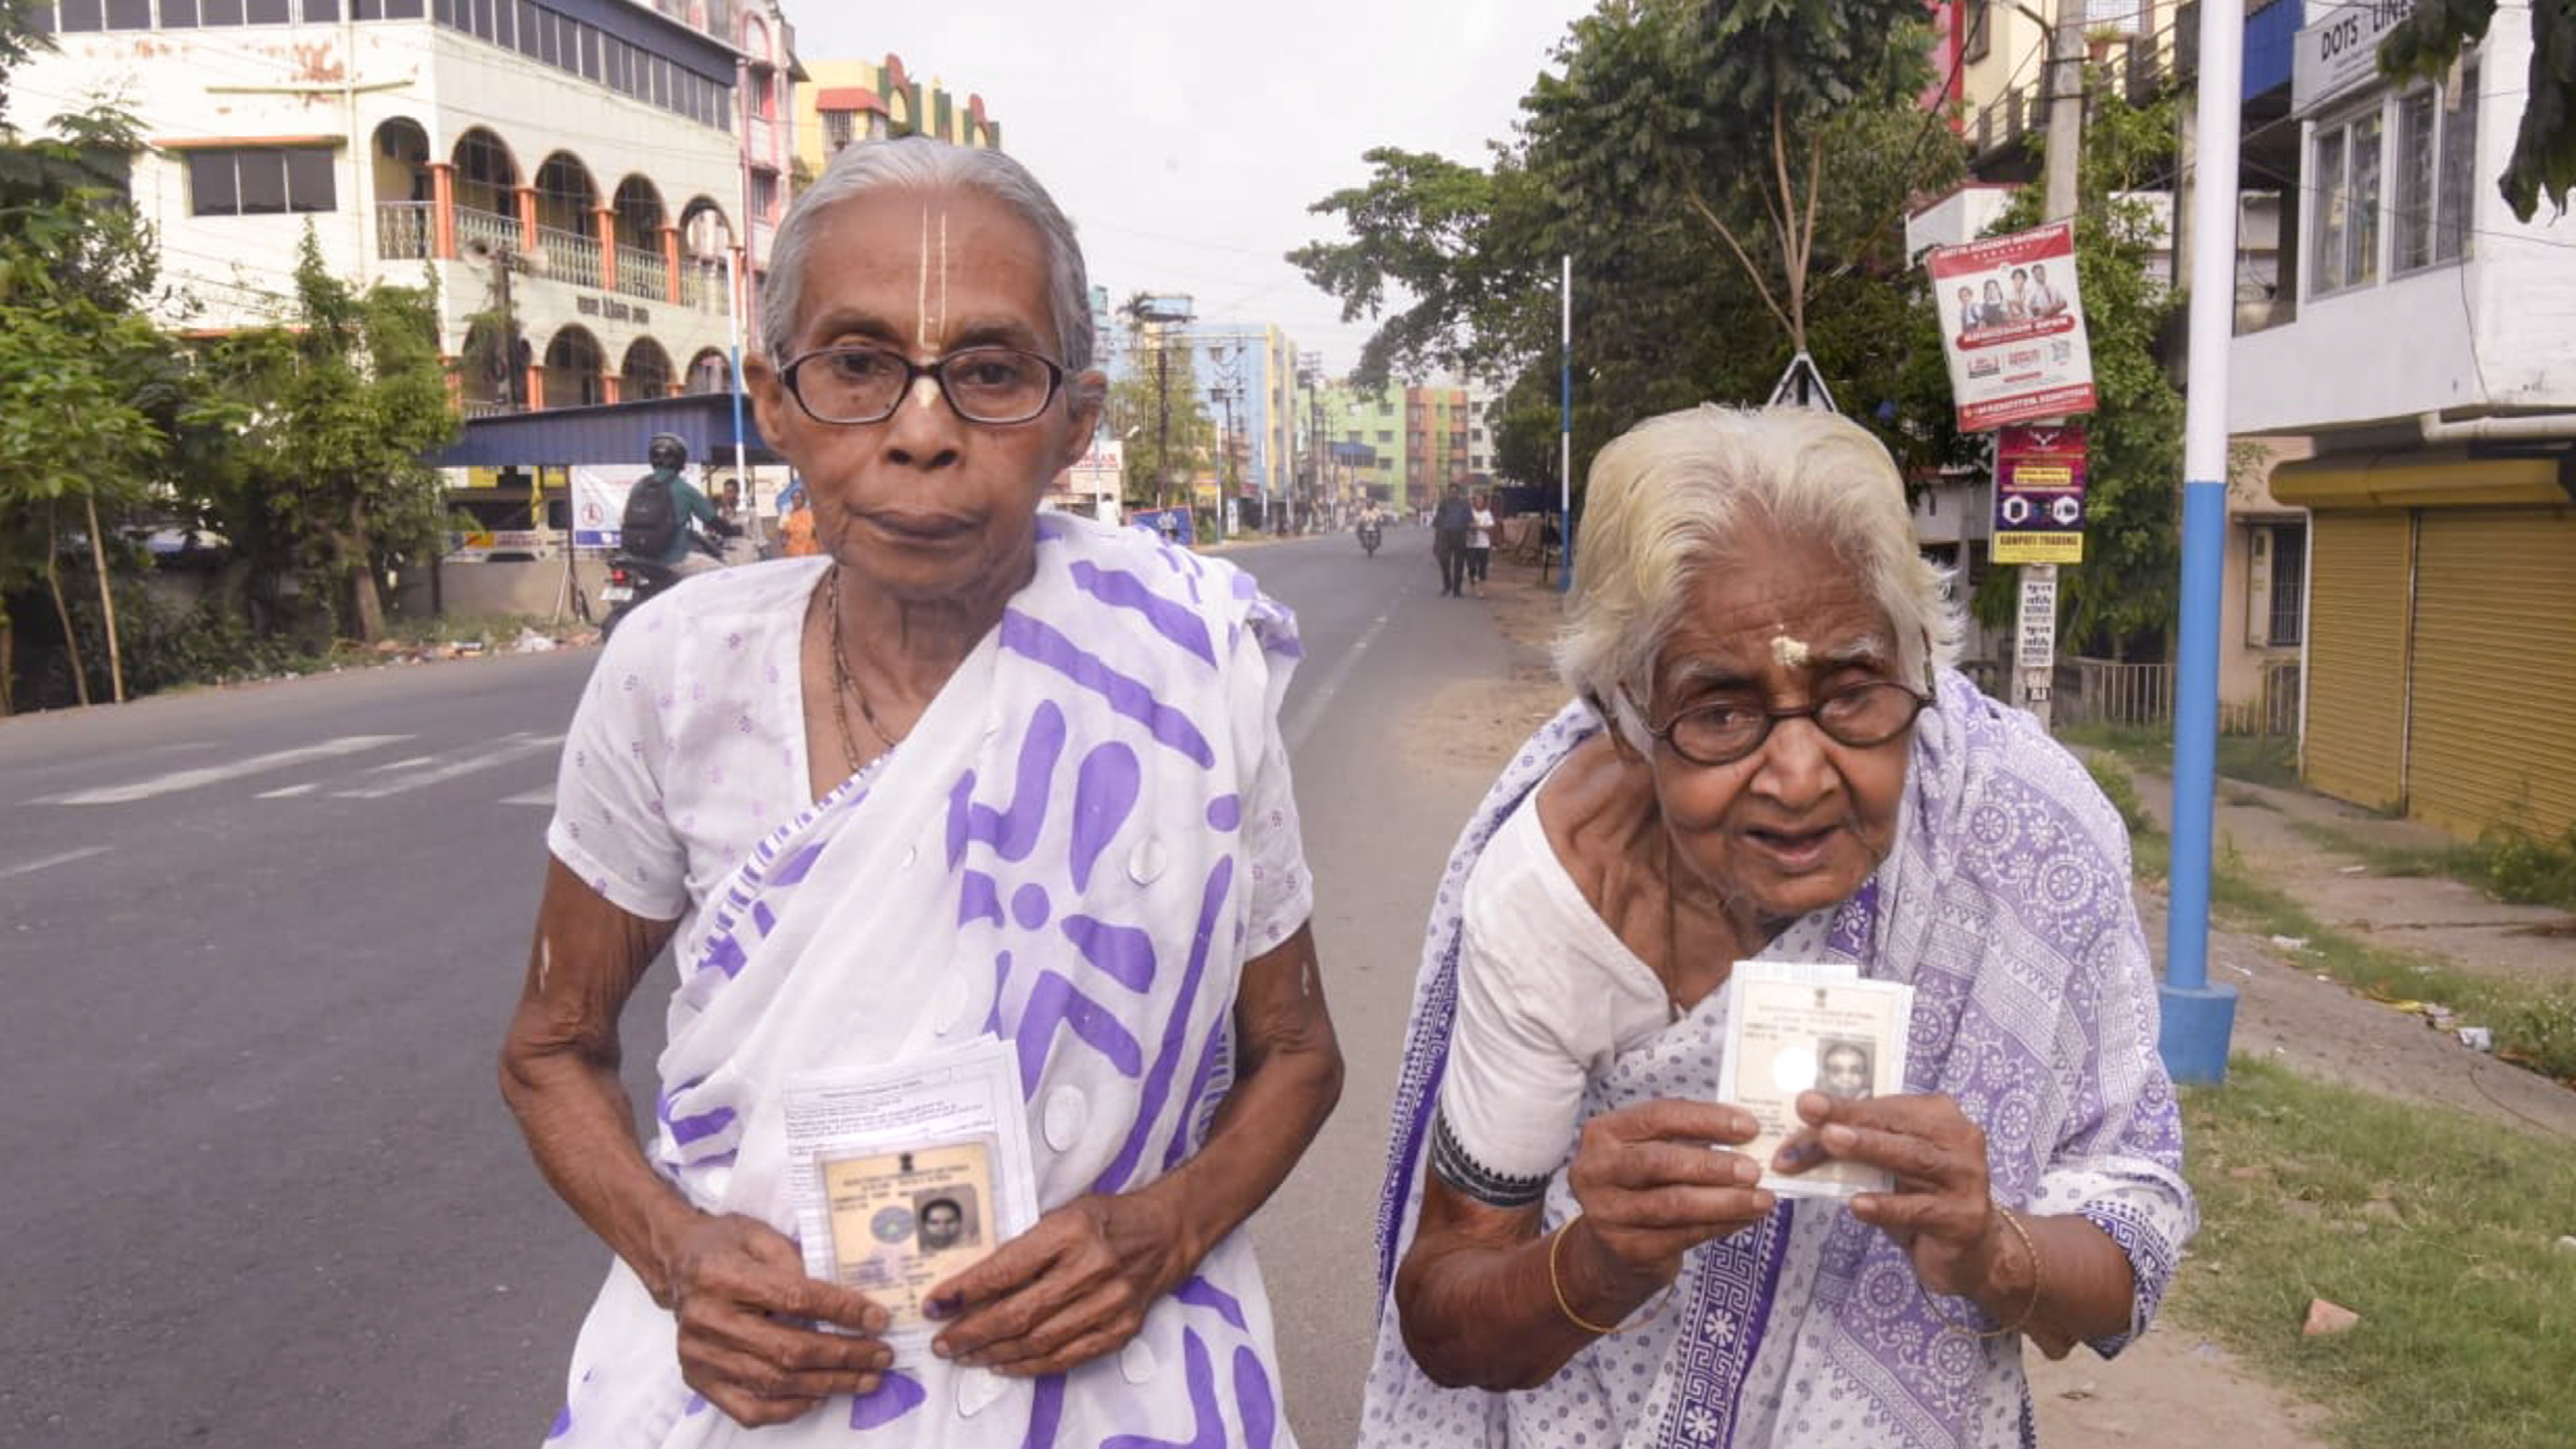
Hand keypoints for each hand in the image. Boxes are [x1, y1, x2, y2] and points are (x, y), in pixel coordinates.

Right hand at [661, 1212, 893, 1427]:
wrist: (676, 1265)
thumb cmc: (725, 1245)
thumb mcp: (760, 1234)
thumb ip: (798, 1261)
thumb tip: (847, 1300)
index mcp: (721, 1276)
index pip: (793, 1299)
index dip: (841, 1312)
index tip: (878, 1319)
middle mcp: (706, 1321)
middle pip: (787, 1350)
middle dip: (844, 1356)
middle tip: (882, 1356)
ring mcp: (699, 1357)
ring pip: (774, 1383)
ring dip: (828, 1385)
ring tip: (866, 1379)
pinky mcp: (698, 1381)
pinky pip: (750, 1410)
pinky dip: (790, 1408)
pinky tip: (821, 1396)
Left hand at [922, 1190, 1191, 1376]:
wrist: (1166, 1232)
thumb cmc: (1105, 1219)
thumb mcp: (1062, 1215)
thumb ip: (1023, 1247)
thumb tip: (970, 1285)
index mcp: (1071, 1230)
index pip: (1006, 1269)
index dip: (965, 1292)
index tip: (934, 1305)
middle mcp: (1092, 1268)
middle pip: (1019, 1313)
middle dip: (971, 1332)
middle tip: (943, 1343)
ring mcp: (1110, 1303)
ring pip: (1039, 1341)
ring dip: (994, 1353)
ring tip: (965, 1356)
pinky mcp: (1122, 1329)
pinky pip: (1067, 1357)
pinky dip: (1030, 1366)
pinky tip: (1003, 1364)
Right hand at [1564, 1098, 1774, 1294]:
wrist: (1608, 1249)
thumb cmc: (1640, 1186)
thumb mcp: (1646, 1151)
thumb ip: (1684, 1139)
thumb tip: (1747, 1134)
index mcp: (1603, 1133)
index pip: (1658, 1116)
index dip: (1706, 1119)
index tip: (1750, 1127)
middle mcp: (1597, 1170)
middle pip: (1662, 1162)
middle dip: (1715, 1165)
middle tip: (1755, 1170)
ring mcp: (1608, 1212)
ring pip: (1676, 1204)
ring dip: (1727, 1201)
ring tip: (1762, 1199)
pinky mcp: (1627, 1248)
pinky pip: (1684, 1235)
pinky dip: (1721, 1225)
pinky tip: (1745, 1218)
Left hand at [1774, 1090, 2001, 1297]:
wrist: (1971, 1254)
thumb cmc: (1921, 1199)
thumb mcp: (1887, 1169)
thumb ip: (1855, 1150)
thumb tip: (1797, 1140)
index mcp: (1940, 1117)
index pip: (1884, 1108)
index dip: (1843, 1106)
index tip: (1803, 1103)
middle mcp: (1960, 1140)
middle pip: (1895, 1127)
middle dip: (1849, 1118)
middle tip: (1809, 1110)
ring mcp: (1967, 1179)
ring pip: (1912, 1159)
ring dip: (1868, 1149)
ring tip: (1830, 1140)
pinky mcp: (1964, 1219)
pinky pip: (1919, 1209)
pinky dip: (1886, 1205)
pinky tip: (1857, 1204)